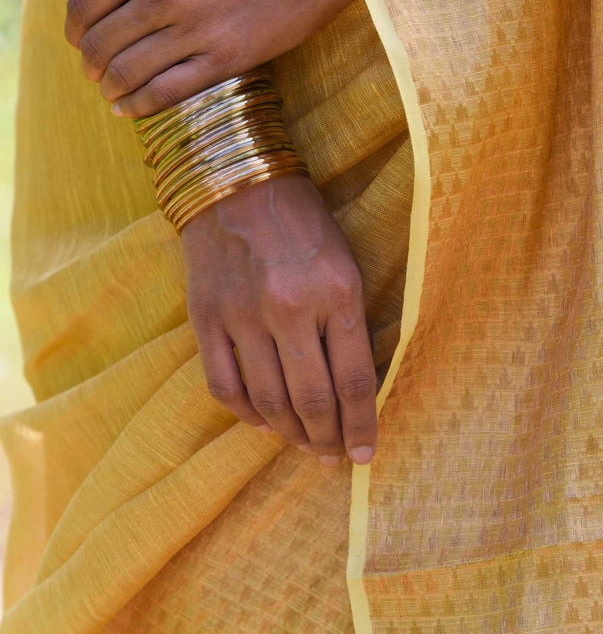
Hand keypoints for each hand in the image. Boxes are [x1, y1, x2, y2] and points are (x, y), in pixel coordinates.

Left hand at [59, 0, 359, 117]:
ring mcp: (196, 28)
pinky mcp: (226, 59)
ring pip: (127, 72)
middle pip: (100, 43)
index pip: (85, 3)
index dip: (74, 28)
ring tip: (112, 91)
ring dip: (110, 88)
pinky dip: (139, 106)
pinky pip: (166, 92)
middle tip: (95, 71)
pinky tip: (130, 108)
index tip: (80, 39)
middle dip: (89, 63)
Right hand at [182, 170, 378, 466]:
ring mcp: (243, 315)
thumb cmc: (303, 219)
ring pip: (269, 402)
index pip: (354, 380)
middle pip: (312, 400)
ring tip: (304, 444)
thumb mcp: (345, 261)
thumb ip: (350, 321)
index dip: (362, 426)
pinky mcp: (206, 317)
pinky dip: (246, 415)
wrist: (237, 178)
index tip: (365, 455)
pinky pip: (225, 386)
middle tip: (333, 455)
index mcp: (337, 291)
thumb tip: (353, 387)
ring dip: (290, 434)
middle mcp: (290, 308)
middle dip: (327, 439)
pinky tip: (263, 422)